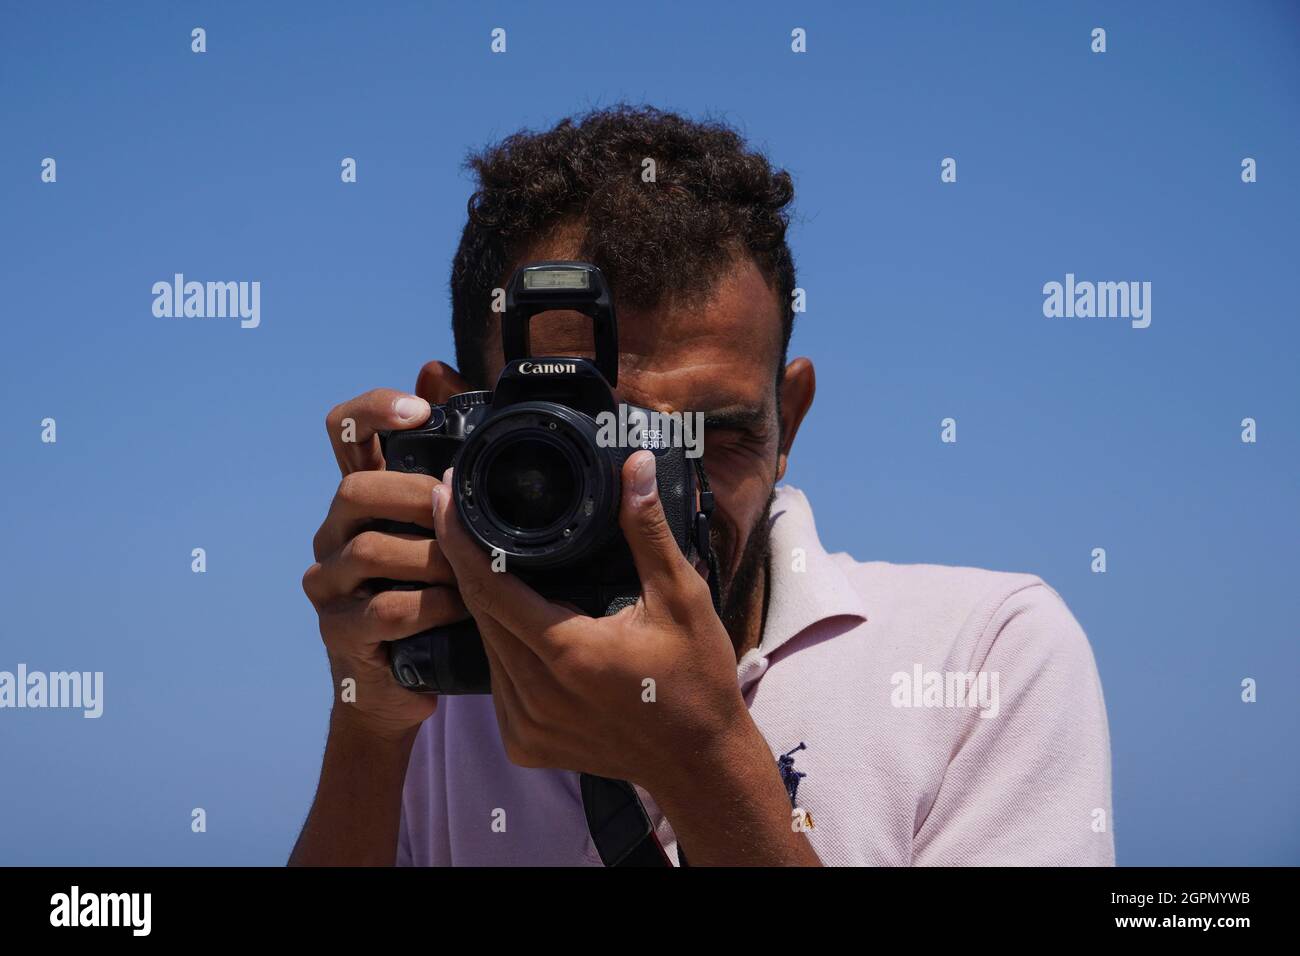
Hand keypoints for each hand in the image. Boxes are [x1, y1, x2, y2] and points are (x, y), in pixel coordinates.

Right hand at [301, 366, 470, 740]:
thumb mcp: (452, 538)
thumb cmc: (434, 599)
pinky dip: (433, 607)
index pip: (343, 432)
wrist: (401, 687)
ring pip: (372, 551)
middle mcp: (335, 533)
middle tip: (459, 513)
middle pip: (355, 489)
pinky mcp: (339, 631)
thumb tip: (463, 393)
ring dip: (433, 559)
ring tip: (472, 570)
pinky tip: (461, 609)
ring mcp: (330, 583)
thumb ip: (459, 480)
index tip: (420, 411)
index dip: (373, 410)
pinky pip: (385, 609)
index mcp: (363, 500)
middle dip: (415, 496)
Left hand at [430, 449, 747, 791]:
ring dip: (481, 603)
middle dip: (464, 559)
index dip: (459, 536)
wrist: (699, 765)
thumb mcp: (681, 598)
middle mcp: (535, 694)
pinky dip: (499, 646)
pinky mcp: (524, 744)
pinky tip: (513, 619)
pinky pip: (496, 682)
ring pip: (484, 647)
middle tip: (461, 509)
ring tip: (484, 556)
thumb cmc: (696, 680)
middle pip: (479, 612)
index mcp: (567, 652)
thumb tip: (634, 465)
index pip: (488, 585)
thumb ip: (648, 531)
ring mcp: (524, 725)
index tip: (447, 493)